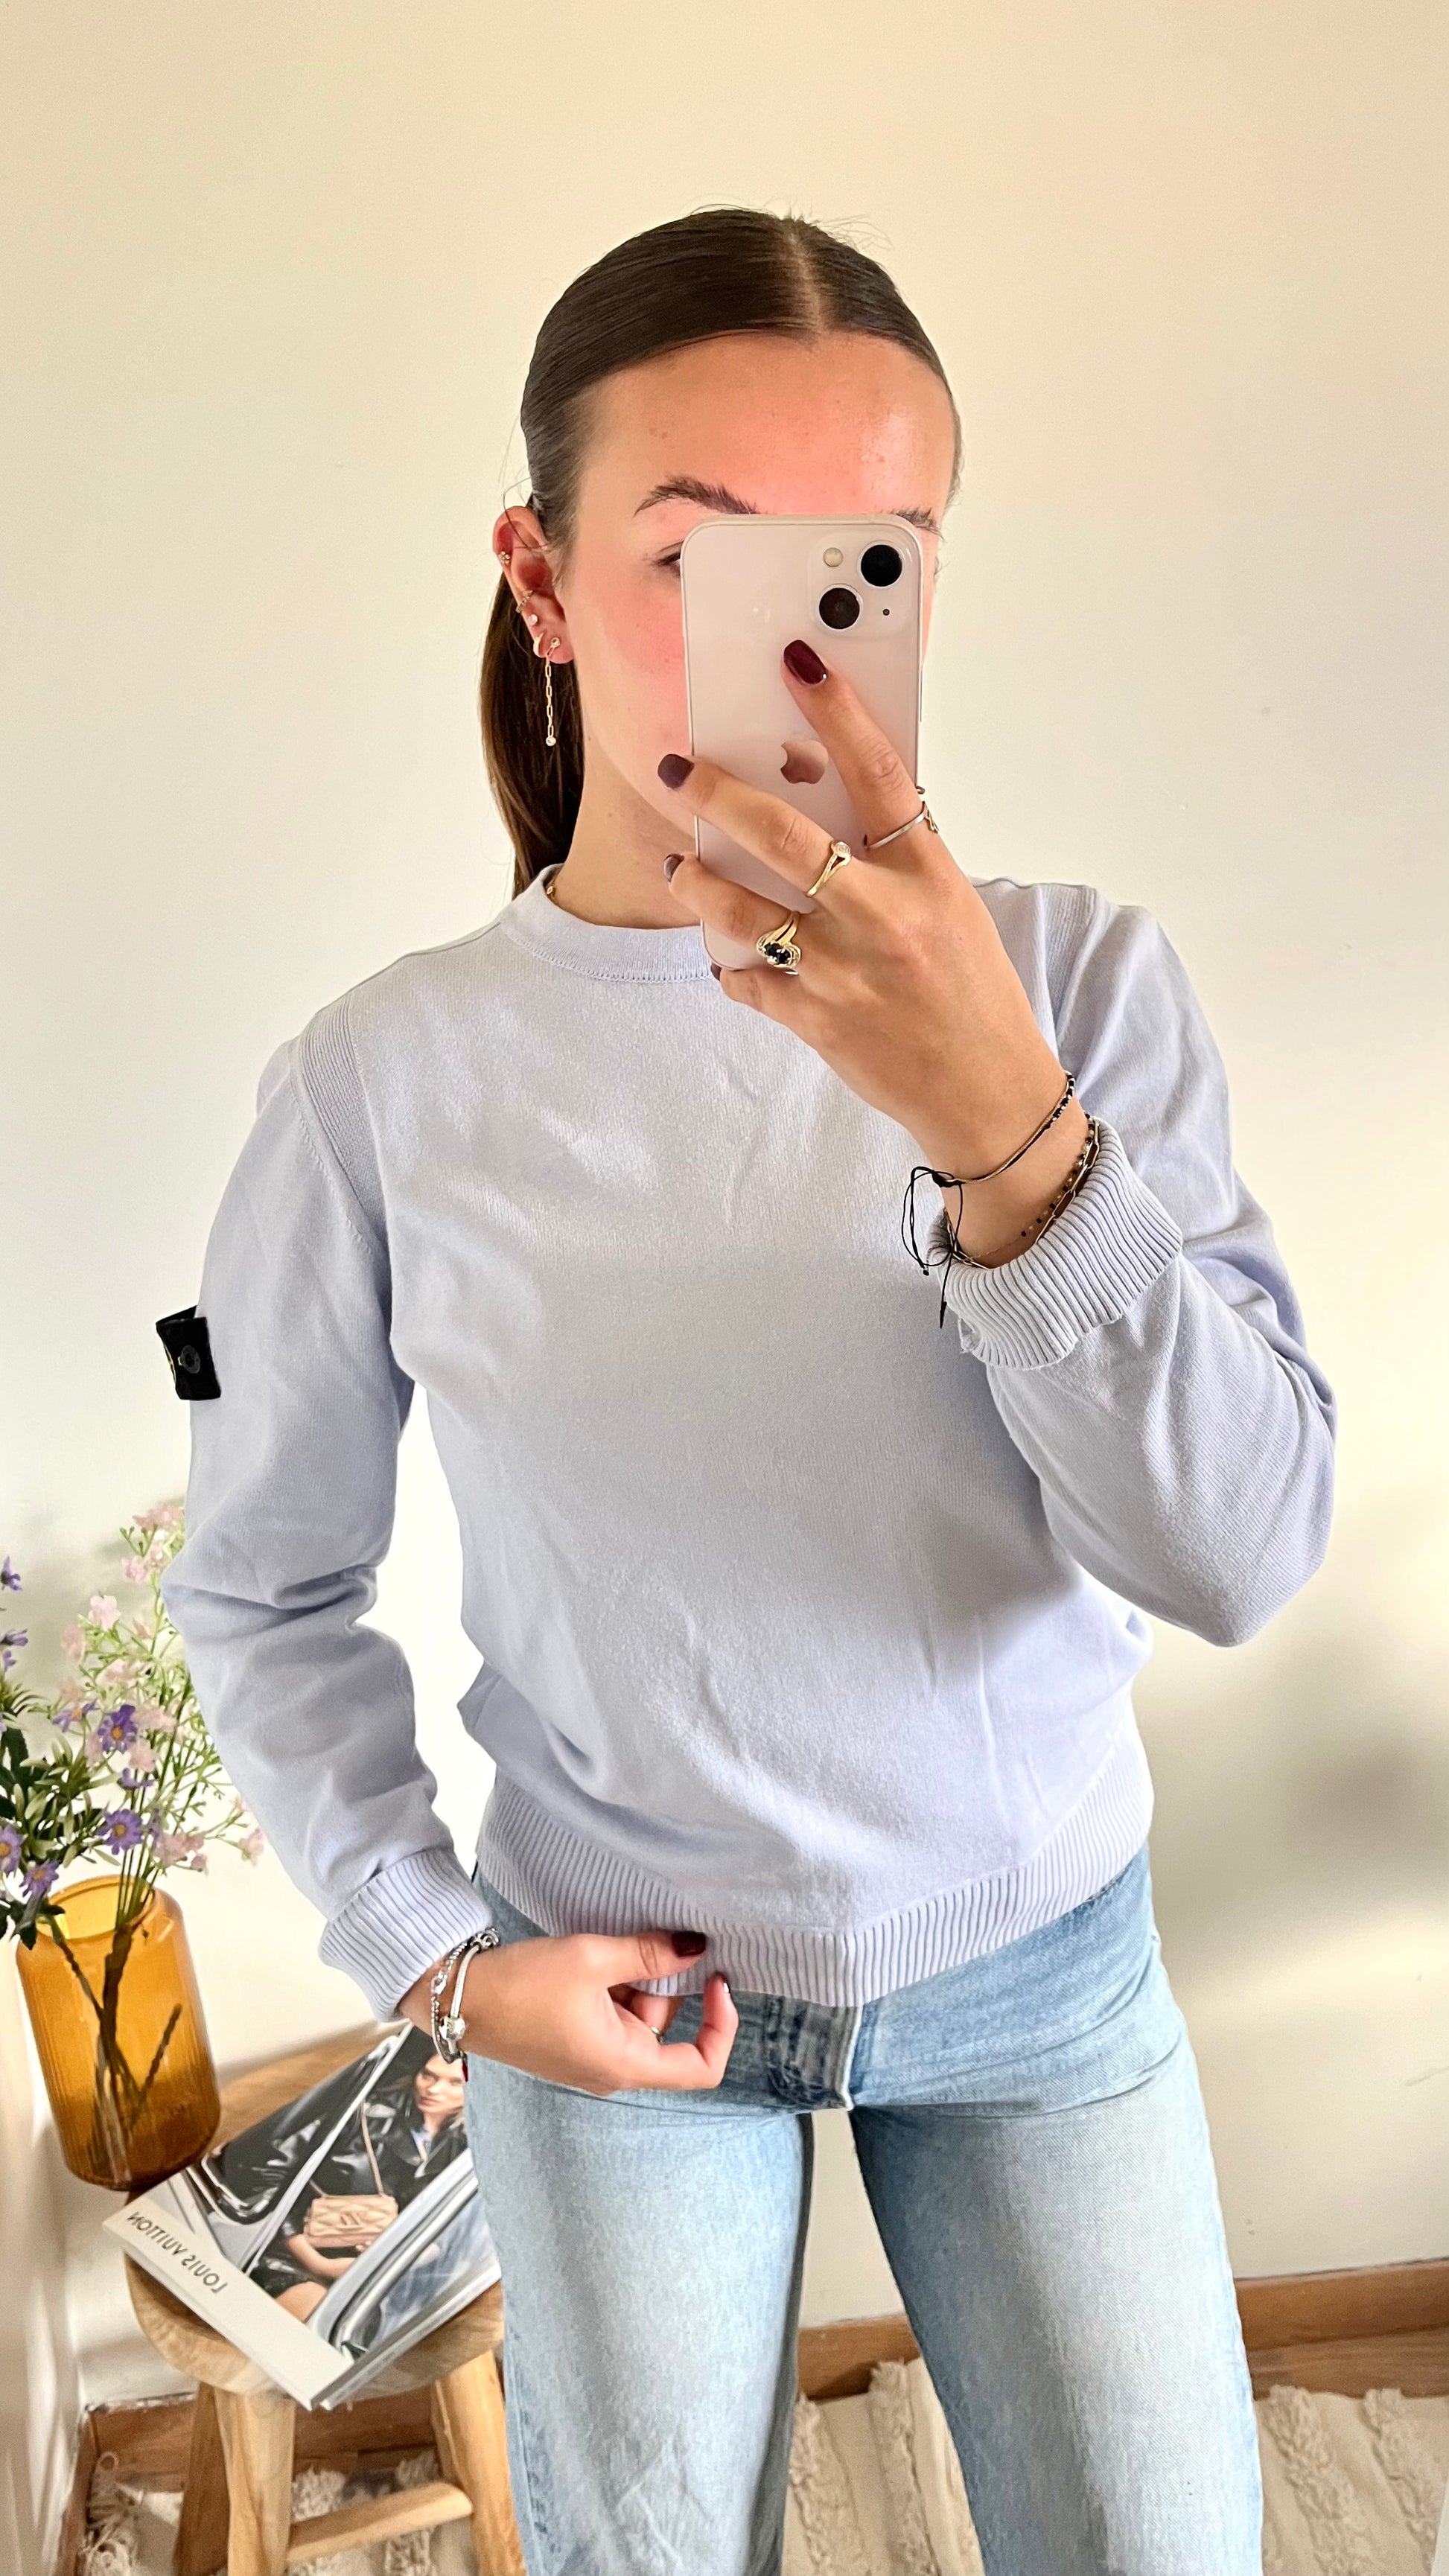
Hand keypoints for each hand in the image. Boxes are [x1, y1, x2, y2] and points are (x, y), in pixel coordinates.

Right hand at [400, 1931, 736, 2097]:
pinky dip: (612, 1985)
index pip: (701, 2066)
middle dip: (661, 1983)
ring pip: (638, 2016)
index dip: (721, 2026)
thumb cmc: (519, 1987)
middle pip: (665, 2029)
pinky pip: (611, 2014)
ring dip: (632, 1979)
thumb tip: (696, 1947)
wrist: (456, 1999)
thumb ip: (650, 1954)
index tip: (717, 1981)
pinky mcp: (572, 2043)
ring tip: (602, 1948)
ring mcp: (590, 2058)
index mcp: (623, 2063)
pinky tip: (589, 1960)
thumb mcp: (591, 1960)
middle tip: (637, 1943)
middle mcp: (611, 2070)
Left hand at [656, 641, 1089, 1264]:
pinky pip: (749, 981)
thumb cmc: (974, 992)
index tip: (799, 663)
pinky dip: (732, 965)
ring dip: (697, 882)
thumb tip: (823, 804)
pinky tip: (728, 954)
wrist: (988, 1091)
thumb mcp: (952, 906)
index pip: (878, 772)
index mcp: (928, 875)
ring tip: (680, 864)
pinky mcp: (816, 1021)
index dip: (835, 711)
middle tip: (680, 769)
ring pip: (742, 910)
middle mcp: (883, 916)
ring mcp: (843, 972)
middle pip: (782, 835)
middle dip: (717, 792)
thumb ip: (895, 858)